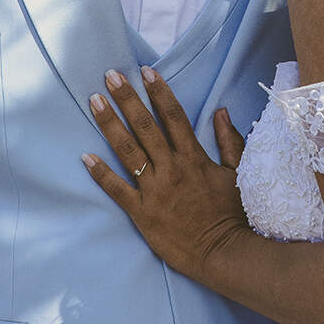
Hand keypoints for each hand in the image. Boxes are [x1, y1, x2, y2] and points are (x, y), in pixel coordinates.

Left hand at [82, 67, 251, 278]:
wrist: (224, 253)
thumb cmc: (233, 214)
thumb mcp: (237, 173)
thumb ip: (228, 141)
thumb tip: (221, 112)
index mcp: (193, 157)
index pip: (173, 116)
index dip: (158, 91)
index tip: (145, 71)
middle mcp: (171, 168)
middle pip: (145, 126)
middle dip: (126, 98)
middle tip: (110, 75)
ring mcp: (154, 190)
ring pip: (128, 151)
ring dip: (110, 124)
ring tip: (94, 101)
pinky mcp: (142, 213)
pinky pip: (117, 190)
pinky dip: (100, 173)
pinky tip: (85, 156)